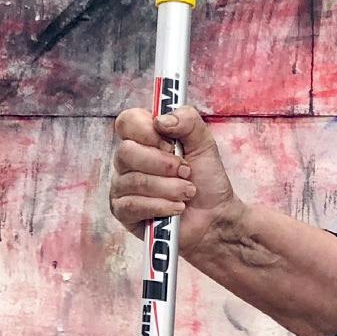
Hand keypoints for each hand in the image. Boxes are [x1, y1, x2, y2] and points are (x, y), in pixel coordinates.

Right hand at [109, 104, 242, 260]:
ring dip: (170, 188)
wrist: (214, 216)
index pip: (127, 122)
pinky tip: (177, 208)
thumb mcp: (204, 144)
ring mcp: (122, 185)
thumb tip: (160, 120)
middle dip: (164, 164)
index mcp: (144, 139)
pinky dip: (162, 205)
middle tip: (186, 172)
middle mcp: (128, 160)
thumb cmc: (206, 179)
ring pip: (134, 181)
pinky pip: (133, 205)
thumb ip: (188, 121)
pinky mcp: (123, 211)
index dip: (148, 131)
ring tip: (188, 192)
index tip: (171, 143)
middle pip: (126, 151)